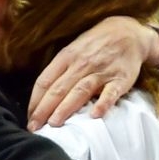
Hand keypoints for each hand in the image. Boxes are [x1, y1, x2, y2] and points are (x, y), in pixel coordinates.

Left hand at [28, 15, 158, 129]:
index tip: (30, 117)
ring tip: (54, 124)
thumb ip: (60, 69)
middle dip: (44, 110)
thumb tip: (42, 95)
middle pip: (59, 89)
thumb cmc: (96, 44)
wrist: (128, 32)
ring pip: (80, 91)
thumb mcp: (74, 49)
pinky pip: (110, 93)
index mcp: (67, 56)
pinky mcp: (120, 79)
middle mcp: (82, 64)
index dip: (35, 100)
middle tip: (34, 127)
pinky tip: (95, 116)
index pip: (45, 80)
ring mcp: (101, 71)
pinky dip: (103, 104)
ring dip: (66, 108)